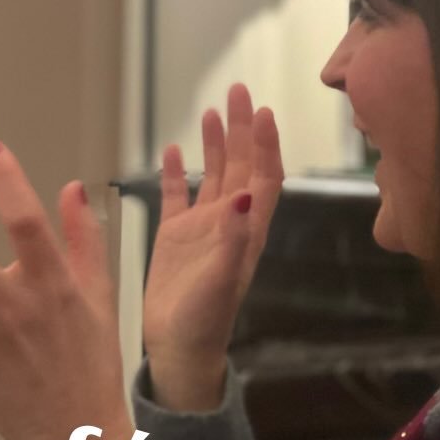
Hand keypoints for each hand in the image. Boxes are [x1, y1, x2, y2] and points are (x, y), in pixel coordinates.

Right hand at [144, 84, 283, 409]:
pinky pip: (178, 196)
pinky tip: (174, 150)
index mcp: (247, 231)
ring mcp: (202, 229)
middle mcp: (229, 224)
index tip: (263, 111)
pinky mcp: (175, 238)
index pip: (263, 177)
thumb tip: (244, 194)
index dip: (266, 145)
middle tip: (238, 90)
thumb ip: (232, 237)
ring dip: (215, 144)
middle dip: (242, 129)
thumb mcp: (220, 280)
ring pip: (213, 175)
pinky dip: (178, 172)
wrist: (178, 350)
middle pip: (241, 166)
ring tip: (212, 109)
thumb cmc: (204, 323)